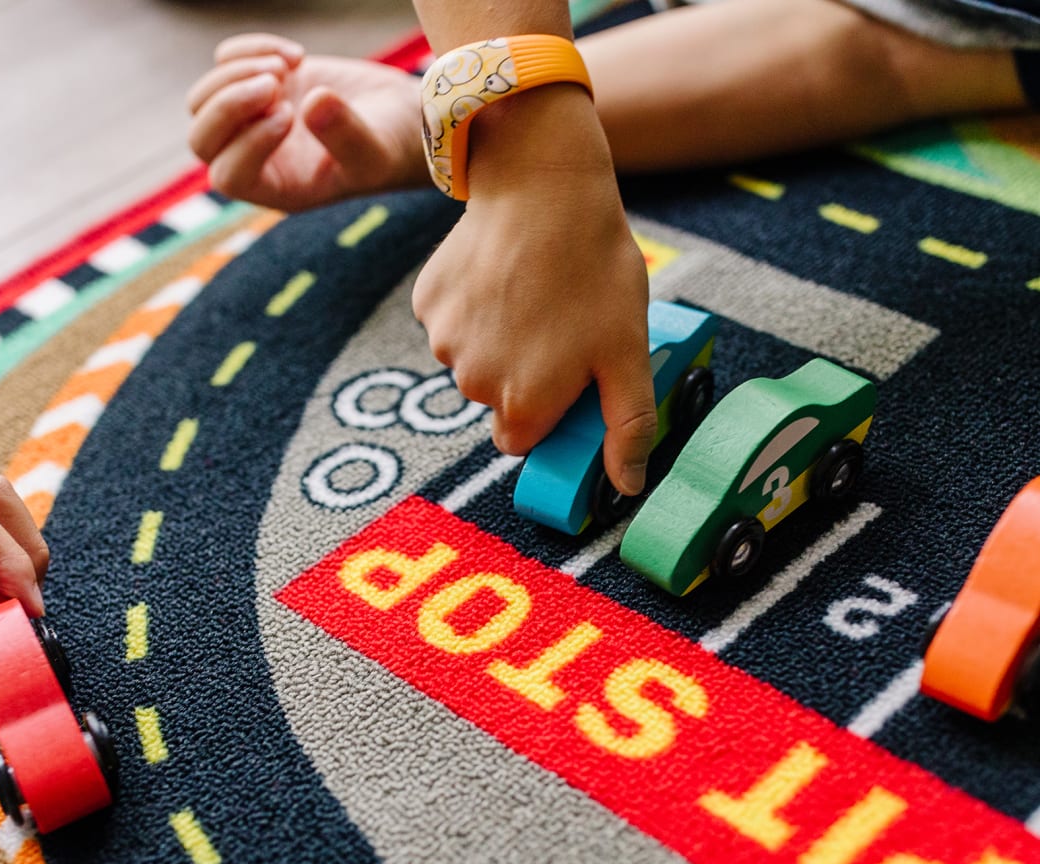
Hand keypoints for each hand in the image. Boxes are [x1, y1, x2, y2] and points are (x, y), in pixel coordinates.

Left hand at [187, 34, 426, 209]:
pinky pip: (224, 62)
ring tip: (285, 67)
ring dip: (235, 73)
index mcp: (279, 189)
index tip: (289, 114)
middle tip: (275, 82)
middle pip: (202, 140)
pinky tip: (296, 56)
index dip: (247, 141)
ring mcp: (254, 120)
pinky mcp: (261, 84)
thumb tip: (310, 102)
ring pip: (202, 100)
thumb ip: (345, 135)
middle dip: (228, 104)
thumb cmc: (392, 147)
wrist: (403, 119)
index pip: (229, 176)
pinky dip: (250, 49)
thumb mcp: (375, 150)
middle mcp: (258, 160)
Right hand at [412, 84, 655, 493]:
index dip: (545, 411)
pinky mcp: (427, 301)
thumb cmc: (595, 270)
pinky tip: (501, 273)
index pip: (520, 440)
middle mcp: (472, 385)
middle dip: (523, 372)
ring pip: (471, 359)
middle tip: (558, 322)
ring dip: (496, 338)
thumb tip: (627, 488)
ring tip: (532, 292)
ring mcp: (442, 342)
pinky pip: (449, 321)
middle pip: (495, 399)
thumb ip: (626, 426)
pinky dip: (472, 305)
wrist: (545, 183)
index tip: (565, 376)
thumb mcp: (628, 352)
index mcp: (520, 407)